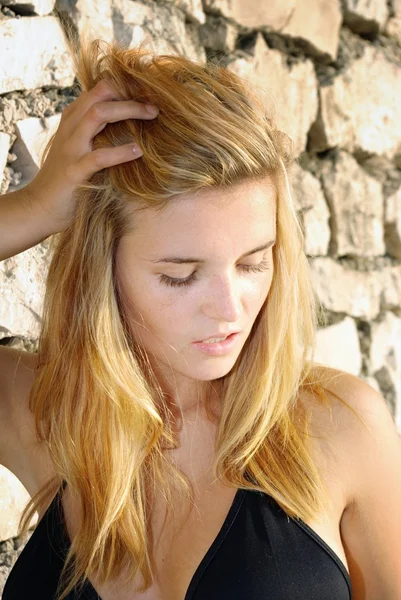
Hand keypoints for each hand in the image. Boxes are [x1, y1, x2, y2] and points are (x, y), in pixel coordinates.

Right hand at [23, 78, 157, 232]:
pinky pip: (98, 157)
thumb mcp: (79, 149)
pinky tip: (138, 151)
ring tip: (151, 115)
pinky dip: (120, 152)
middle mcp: (70, 129)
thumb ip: (96, 134)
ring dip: (127, 110)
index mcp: (72, 120)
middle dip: (129, 95)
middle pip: (99, 96)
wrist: (40, 207)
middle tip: (155, 105)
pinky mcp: (74, 172)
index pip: (97, 90)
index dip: (123, 87)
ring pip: (97, 114)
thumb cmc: (67, 179)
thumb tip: (130, 126)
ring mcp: (71, 149)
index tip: (148, 93)